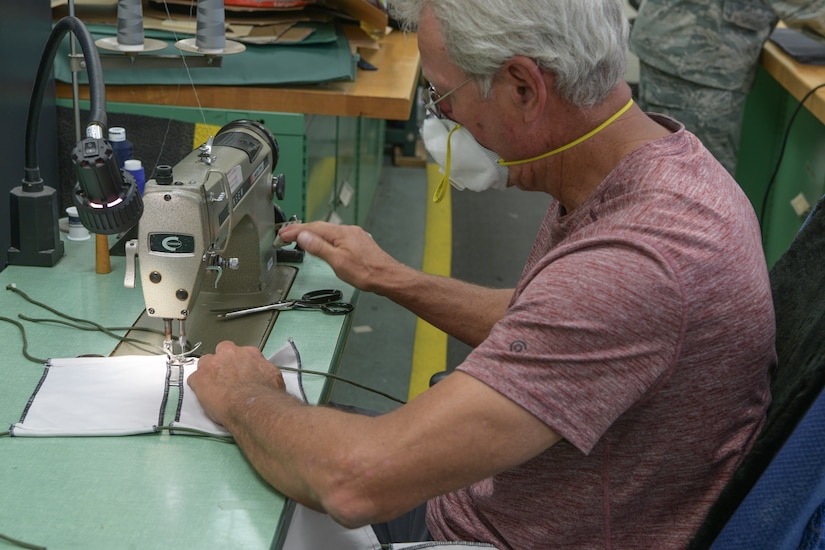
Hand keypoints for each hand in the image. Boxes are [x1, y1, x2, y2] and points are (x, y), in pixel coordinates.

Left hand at [188, 341, 285, 426]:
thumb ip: (264, 372)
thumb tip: (264, 377)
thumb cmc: (266, 395)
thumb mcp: (274, 378)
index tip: (241, 372)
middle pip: (222, 350)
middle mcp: (230, 353)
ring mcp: (213, 364)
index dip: (240, 363)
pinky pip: (194, 380)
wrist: (253, 406)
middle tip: (226, 376)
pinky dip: (198, 387)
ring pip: (205, 362)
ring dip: (208, 372)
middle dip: (223, 361)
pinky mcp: (199, 378)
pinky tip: (204, 396)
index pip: (242, 352)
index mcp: (249, 353)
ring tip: (213, 387)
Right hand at [278, 221, 403, 293]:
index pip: (313, 228)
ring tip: (300, 238)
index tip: (282, 234)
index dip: (295, 230)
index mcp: (341, 233)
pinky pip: (337, 237)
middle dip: (301, 230)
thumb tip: (303, 236)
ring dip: (313, 234)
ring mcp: (354, 236)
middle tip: (286, 235)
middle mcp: (348, 231)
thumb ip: (319, 248)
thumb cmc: (366, 272)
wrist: (388, 277)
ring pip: (329, 232)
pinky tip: (323, 244)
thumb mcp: (337, 261)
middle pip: (320, 227)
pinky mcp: (359, 243)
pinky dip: (325, 239)